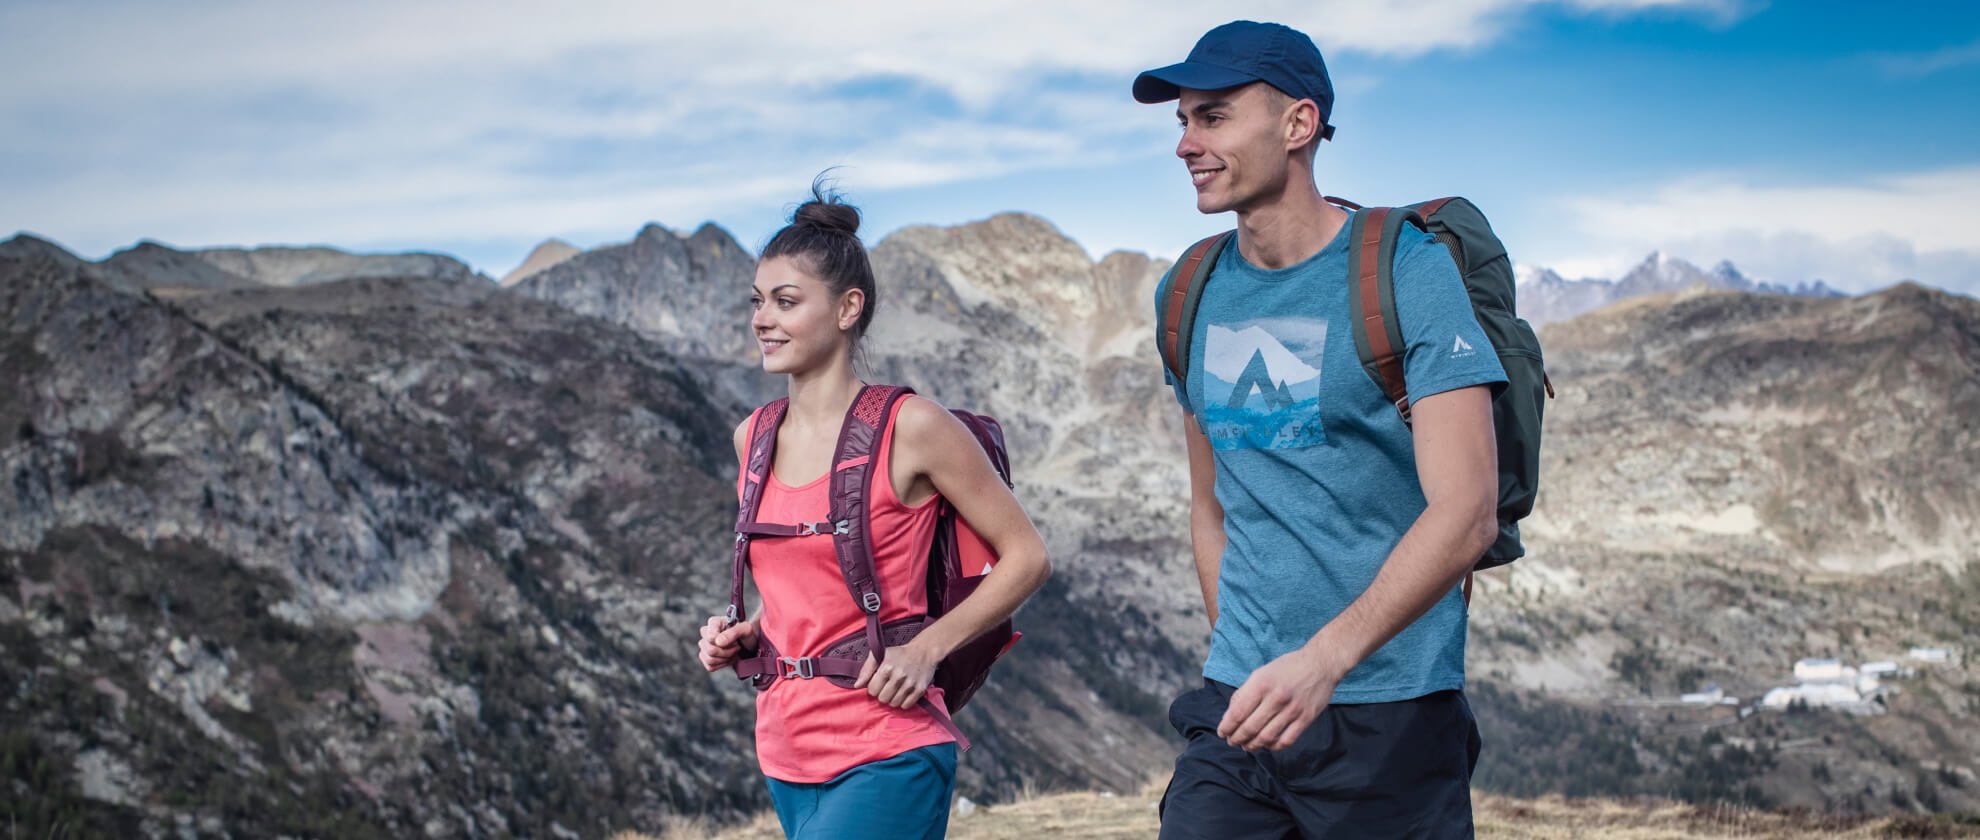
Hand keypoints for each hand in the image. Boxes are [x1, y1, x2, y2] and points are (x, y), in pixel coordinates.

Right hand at [697, 615, 757, 671]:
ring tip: (733, 652)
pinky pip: (710, 666)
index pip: (710, 636)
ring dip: (725, 658)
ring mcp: (704, 646)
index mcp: (714, 622)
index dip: (722, 642)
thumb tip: (718, 642)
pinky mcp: (705, 657)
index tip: (735, 641)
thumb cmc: (745, 633)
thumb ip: (733, 632)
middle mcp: (706, 633)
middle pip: (710, 650)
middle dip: (727, 651)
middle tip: (737, 646)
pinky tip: (728, 657)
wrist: (747, 643)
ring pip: (710, 659)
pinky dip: (722, 664)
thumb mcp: (745, 629)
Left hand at [853, 638, 941, 708]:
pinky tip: (903, 693)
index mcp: (887, 668)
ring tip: (895, 690)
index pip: (873, 690)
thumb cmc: (900, 653)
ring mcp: (910, 684)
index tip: (879, 683)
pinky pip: (906, 705)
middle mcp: (899, 676)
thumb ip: (866, 669)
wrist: (924, 651)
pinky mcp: (920, 690)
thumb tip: (857, 685)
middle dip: (882, 694)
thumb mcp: (880, 654)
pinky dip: (903, 702)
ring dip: (892, 699)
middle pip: (883, 699)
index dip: (874, 688)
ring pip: (894, 704)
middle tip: (887, 687)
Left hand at [1217, 646, 1342, 751]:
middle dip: (1236, 738)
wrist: (1320, 664)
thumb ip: (1245, 693)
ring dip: (1252, 745)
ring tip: (1246, 746)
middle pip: (1250, 728)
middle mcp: (1276, 697)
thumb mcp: (1261, 673)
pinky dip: (1273, 747)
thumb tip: (1230, 716)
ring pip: (1266, 738)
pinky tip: (1267, 745)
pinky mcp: (1306, 718)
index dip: (1226, 727)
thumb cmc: (1287, 668)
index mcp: (1261, 683)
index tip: (1222, 733)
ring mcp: (1292, 709)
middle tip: (1232, 742)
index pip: (1238, 713)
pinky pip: (1286, 741)